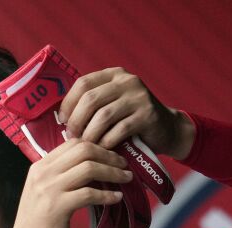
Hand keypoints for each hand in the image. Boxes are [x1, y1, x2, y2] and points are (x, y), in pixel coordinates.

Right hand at [0, 139, 131, 227]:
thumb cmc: (39, 223)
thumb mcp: (45, 193)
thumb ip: (61, 178)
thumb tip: (89, 167)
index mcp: (41, 166)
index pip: (73, 143)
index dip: (98, 146)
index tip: (113, 156)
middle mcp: (43, 173)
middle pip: (83, 150)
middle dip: (109, 156)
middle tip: (124, 166)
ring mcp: (49, 189)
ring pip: (88, 168)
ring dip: (113, 173)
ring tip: (127, 179)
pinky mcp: (57, 208)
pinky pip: (89, 194)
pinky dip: (107, 195)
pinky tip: (117, 198)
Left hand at [59, 68, 194, 160]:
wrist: (168, 130)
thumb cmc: (134, 121)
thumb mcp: (115, 104)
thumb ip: (95, 104)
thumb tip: (62, 117)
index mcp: (114, 74)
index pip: (83, 83)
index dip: (69, 103)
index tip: (63, 121)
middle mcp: (127, 81)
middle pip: (91, 99)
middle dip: (77, 120)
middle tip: (73, 136)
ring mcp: (139, 97)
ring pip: (103, 115)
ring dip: (91, 133)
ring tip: (87, 145)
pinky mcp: (148, 115)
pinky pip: (119, 130)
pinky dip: (108, 141)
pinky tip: (104, 149)